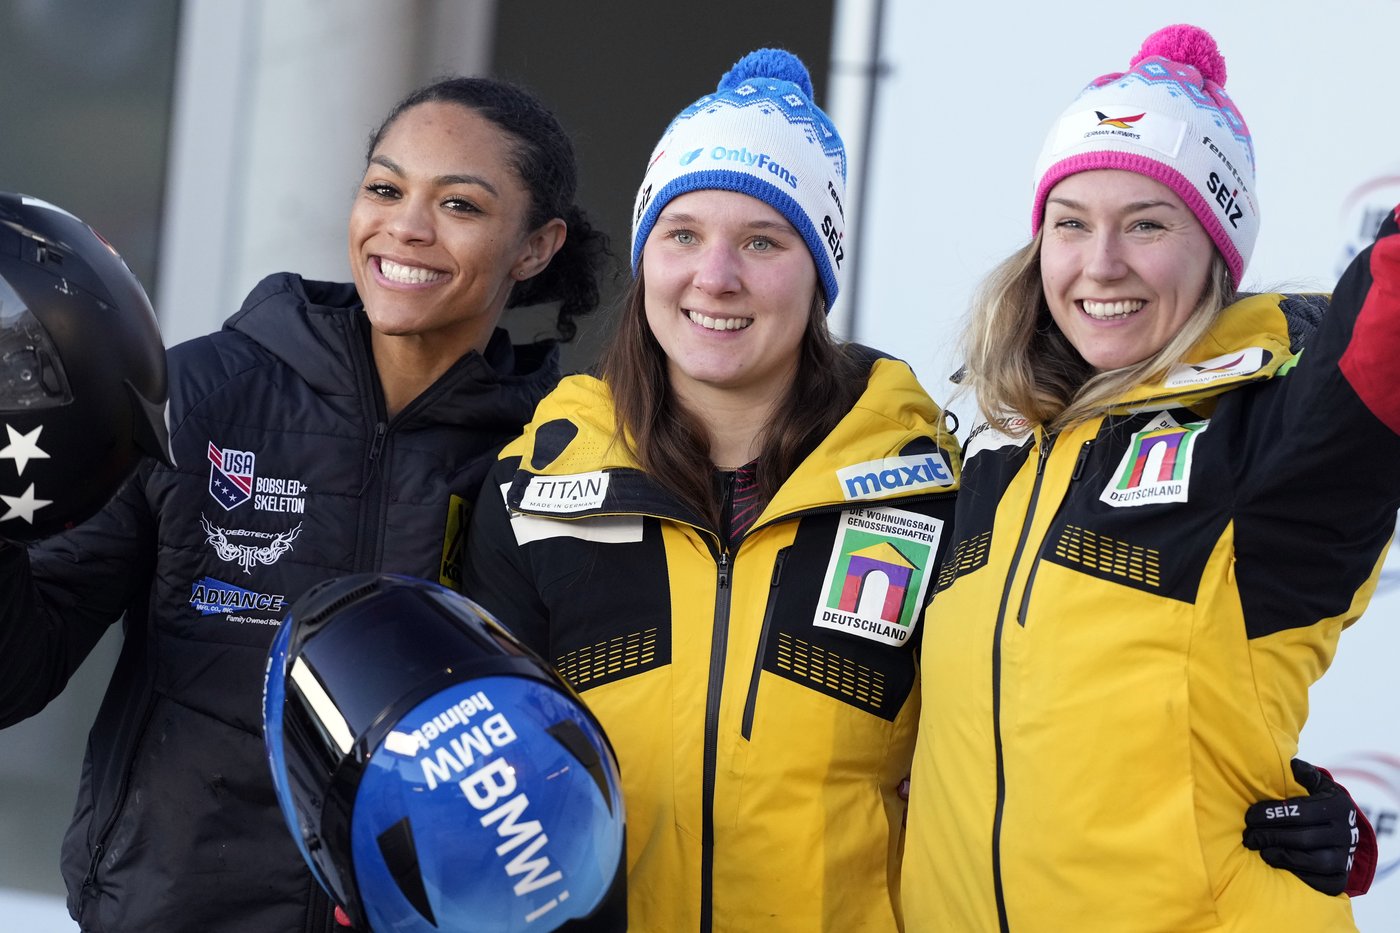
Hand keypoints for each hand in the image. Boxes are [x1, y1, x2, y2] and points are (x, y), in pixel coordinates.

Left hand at [1242, 758, 1376, 896]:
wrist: (1343, 831)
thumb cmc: (1319, 803)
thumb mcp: (1317, 785)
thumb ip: (1305, 774)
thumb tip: (1291, 764)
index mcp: (1337, 806)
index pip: (1299, 812)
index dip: (1270, 815)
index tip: (1248, 817)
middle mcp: (1345, 833)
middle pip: (1302, 838)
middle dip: (1269, 836)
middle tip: (1247, 836)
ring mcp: (1345, 857)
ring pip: (1311, 861)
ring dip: (1280, 856)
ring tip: (1259, 850)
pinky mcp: (1341, 877)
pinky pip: (1319, 881)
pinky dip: (1296, 874)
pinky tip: (1277, 865)